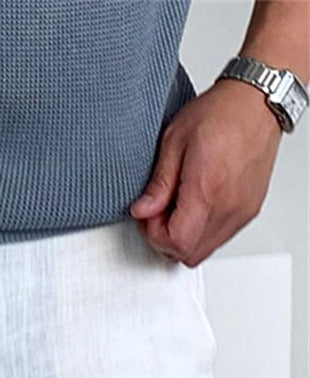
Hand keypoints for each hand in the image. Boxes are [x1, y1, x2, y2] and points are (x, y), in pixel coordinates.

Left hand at [129, 77, 282, 266]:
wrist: (256, 102)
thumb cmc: (219, 114)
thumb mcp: (174, 142)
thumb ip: (158, 184)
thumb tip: (142, 210)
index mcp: (207, 189)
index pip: (176, 242)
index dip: (154, 235)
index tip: (148, 215)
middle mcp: (228, 206)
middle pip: (189, 254)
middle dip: (165, 240)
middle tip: (157, 213)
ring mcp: (241, 211)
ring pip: (204, 250)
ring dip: (183, 237)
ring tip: (175, 207)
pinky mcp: (248, 210)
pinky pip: (219, 238)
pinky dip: (200, 232)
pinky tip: (192, 207)